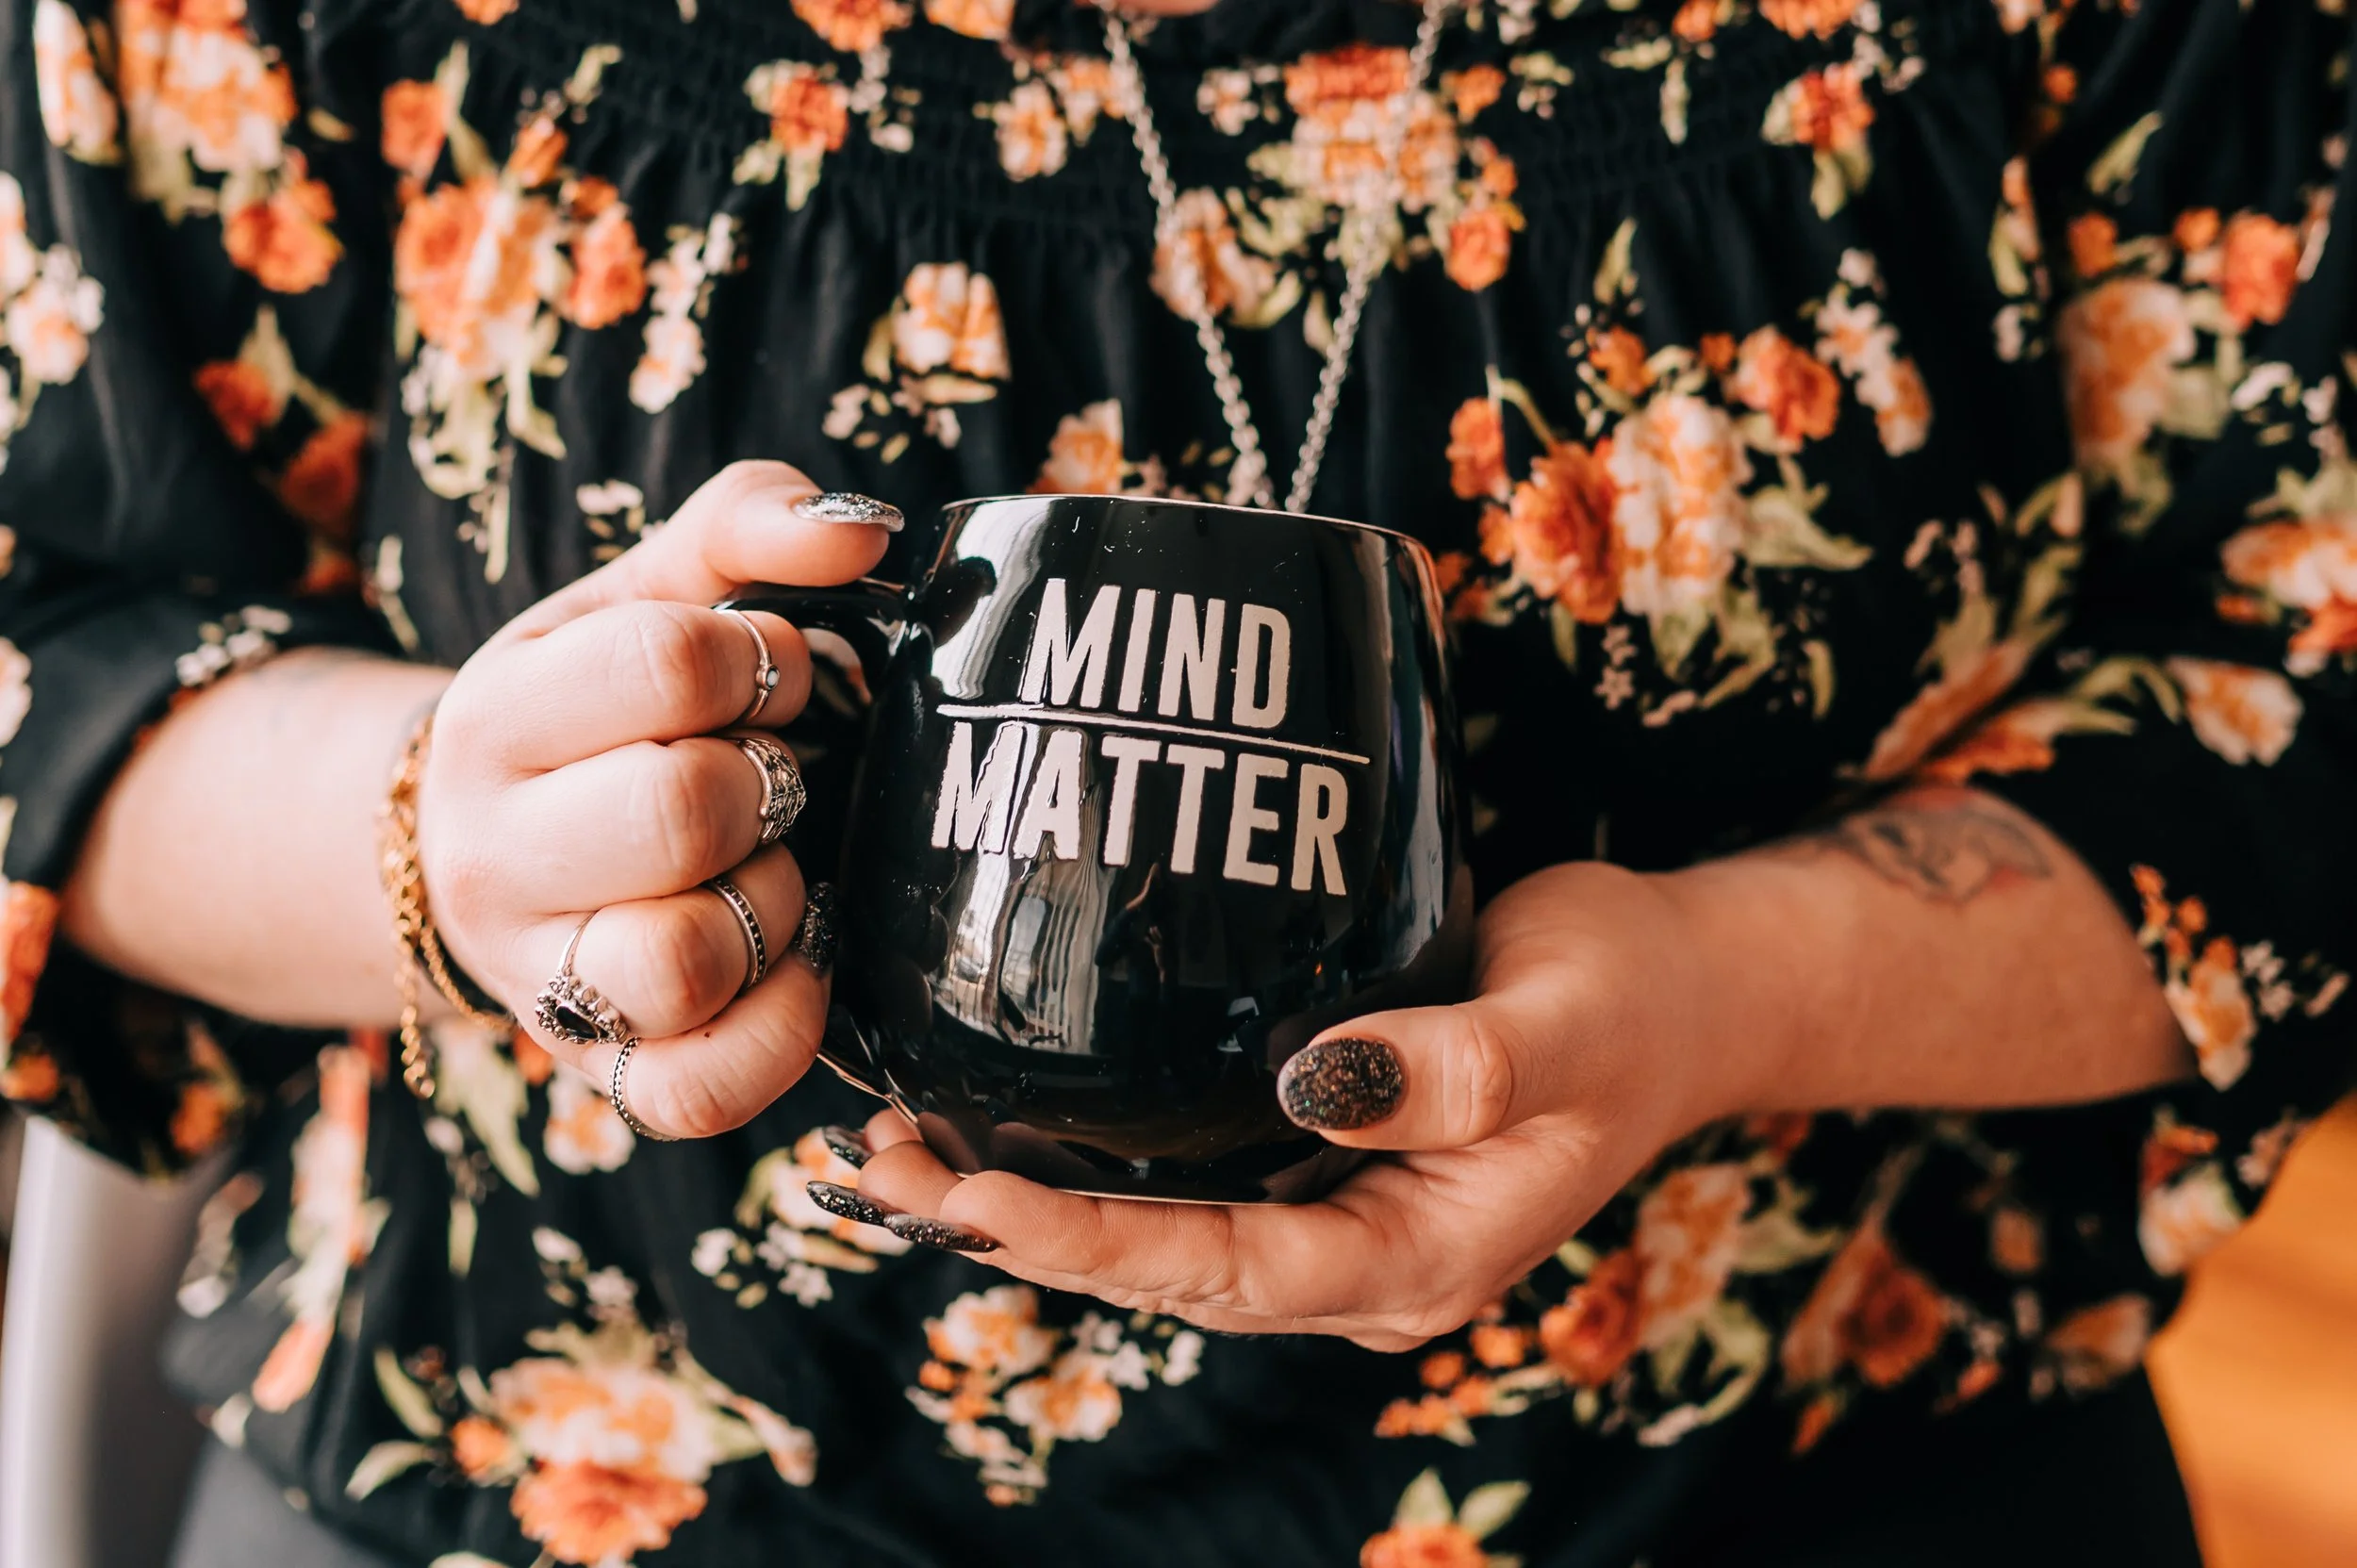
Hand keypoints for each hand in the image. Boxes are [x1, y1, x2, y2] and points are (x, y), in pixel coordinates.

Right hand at [419, 461, 892, 1138]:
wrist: (470, 851)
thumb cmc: (594, 715)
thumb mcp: (643, 595)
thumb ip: (748, 523)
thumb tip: (862, 531)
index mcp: (499, 718)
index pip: (668, 662)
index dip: (760, 659)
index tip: (763, 676)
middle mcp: (493, 858)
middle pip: (682, 811)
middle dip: (768, 783)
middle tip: (769, 779)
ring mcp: (540, 983)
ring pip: (684, 961)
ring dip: (772, 903)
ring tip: (769, 870)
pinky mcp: (602, 1078)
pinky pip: (699, 1092)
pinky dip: (778, 1035)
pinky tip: (799, 964)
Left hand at [852, 861, 1741, 1349]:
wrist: (1682, 995)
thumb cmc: (1630, 999)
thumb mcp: (1568, 1021)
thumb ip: (1461, 1068)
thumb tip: (1321, 1084)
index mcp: (1422, 1257)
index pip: (1232, 1272)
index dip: (1097, 1248)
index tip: (977, 1201)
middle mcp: (1362, 1261)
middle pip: (1167, 1273)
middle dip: (1020, 1234)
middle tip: (881, 1178)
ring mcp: (1335, 1217)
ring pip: (1158, 1237)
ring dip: (1027, 1206)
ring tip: (895, 1160)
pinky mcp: (1314, 1162)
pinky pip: (1180, 1185)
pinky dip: (1081, 1162)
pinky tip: (996, 1118)